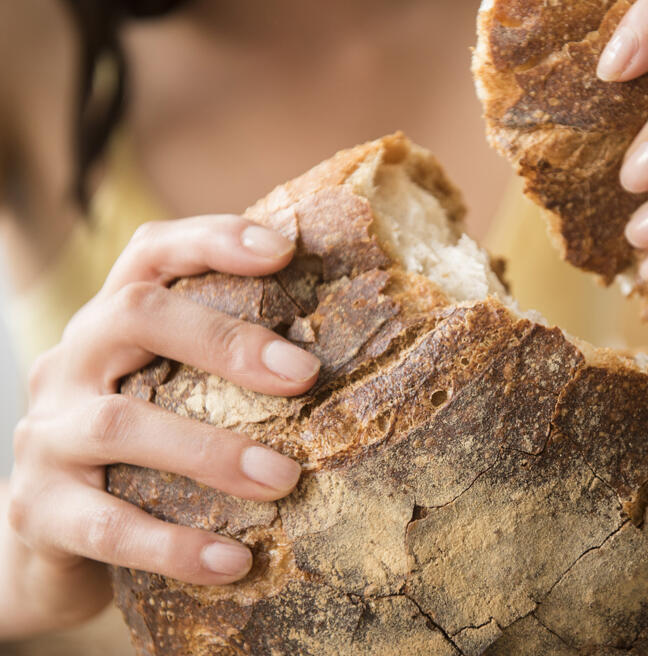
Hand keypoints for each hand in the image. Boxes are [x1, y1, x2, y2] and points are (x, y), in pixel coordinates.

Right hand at [4, 215, 319, 633]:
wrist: (53, 541)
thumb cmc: (141, 454)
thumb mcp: (172, 395)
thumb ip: (224, 370)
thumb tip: (342, 357)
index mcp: (111, 327)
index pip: (150, 254)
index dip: (212, 240)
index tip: (283, 250)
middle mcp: (69, 364)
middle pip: (133, 316)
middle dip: (224, 339)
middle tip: (305, 373)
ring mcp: (45, 435)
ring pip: (118, 425)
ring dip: (211, 451)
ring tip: (285, 480)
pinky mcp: (38, 510)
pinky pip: (107, 528)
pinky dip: (174, 545)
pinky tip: (234, 560)